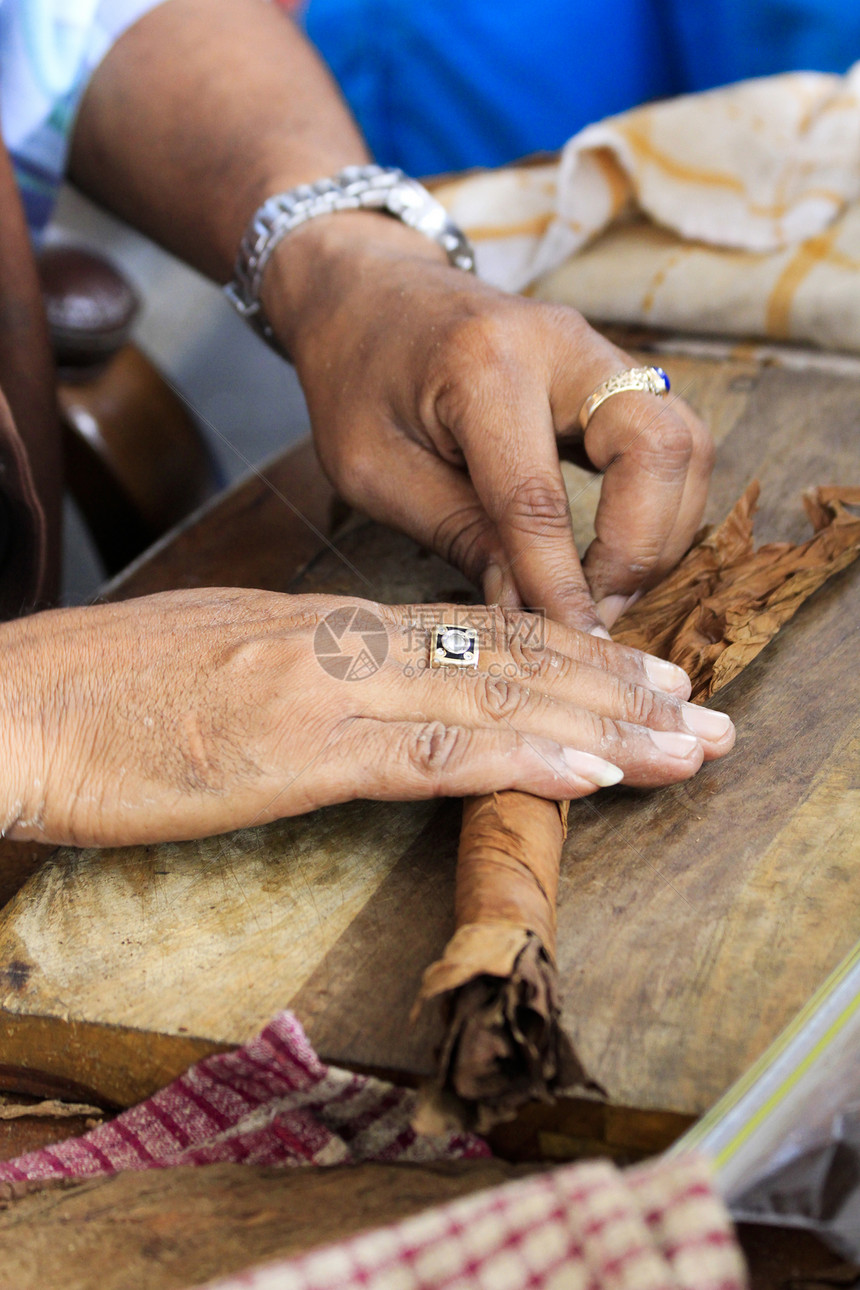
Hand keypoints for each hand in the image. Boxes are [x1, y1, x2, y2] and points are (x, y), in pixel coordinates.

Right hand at [0, 590, 732, 846]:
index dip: (566, 652)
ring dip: (600, 721)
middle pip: (506, 653)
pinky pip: (431, 749)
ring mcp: (325, 688)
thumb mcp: (223, 666)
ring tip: (684, 741)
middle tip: (699, 706)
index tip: (634, 673)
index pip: (473, 630)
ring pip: (493, 694)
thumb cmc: (105, 695)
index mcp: (324, 623)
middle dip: (614, 683)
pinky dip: (519, 756)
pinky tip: (589, 770)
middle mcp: (341, 640)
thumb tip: (369, 697)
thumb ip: (307, 674)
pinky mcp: (297, 747)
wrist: (18, 703)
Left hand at [266, 215, 712, 631]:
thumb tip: (527, 611)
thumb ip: (456, 533)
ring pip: (685, 442)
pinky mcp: (612, 369)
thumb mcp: (375, 470)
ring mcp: (597, 349)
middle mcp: (561, 345)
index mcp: (483, 366)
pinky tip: (616, 551)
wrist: (367, 292)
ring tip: (606, 590)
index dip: (560, 582)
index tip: (572, 642)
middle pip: (659, 449)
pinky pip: (672, 438)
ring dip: (662, 530)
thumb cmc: (356, 377)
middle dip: (641, 549)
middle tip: (596, 612)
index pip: (540, 497)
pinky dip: (660, 504)